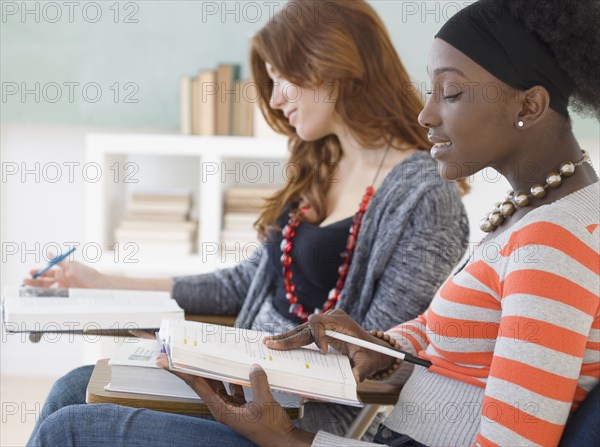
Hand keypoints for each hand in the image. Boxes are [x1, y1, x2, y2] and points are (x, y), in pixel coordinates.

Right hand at [22, 255, 106, 288]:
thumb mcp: (72, 265)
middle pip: (45, 281)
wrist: (98, 286)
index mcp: (63, 272)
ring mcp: (64, 289)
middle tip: (25, 281)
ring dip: (38, 288)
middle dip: (35, 281)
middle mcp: (62, 280)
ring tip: (28, 288)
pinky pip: (54, 296)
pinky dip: (46, 296)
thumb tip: (49, 253)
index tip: (31, 272)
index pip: (47, 272)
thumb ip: (59, 261)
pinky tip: (39, 295)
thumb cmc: (87, 274)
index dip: (39, 273)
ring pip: (47, 289)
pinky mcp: (66, 296)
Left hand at [156, 354, 314, 446]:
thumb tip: (252, 366)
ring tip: (205, 354)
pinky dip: (232, 376)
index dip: (182, 371)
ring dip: (211, 370)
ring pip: (216, 384)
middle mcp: (222, 407)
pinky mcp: (242, 405)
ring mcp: (231, 406)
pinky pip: (232, 386)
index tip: (166, 360)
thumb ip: (257, 382)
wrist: (282, 441)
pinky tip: (236, 366)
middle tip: (178, 352)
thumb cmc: (271, 427)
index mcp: (221, 409)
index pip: (197, 385)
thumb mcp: (264, 403)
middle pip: (202, 383)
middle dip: (190, 368)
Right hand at [265, 309, 397, 382]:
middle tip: (271, 345)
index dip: (318, 336)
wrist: (376, 349)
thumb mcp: (369, 363)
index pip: (321, 323)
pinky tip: (277, 342)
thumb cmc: (373, 355)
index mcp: (342, 322)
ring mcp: (326, 322)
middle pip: (306, 325)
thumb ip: (363, 370)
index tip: (323, 351)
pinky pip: (304, 332)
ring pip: (302, 328)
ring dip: (286, 337)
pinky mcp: (322, 328)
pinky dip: (292, 338)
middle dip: (289, 337)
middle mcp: (332, 318)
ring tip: (268, 342)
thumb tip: (355, 378)